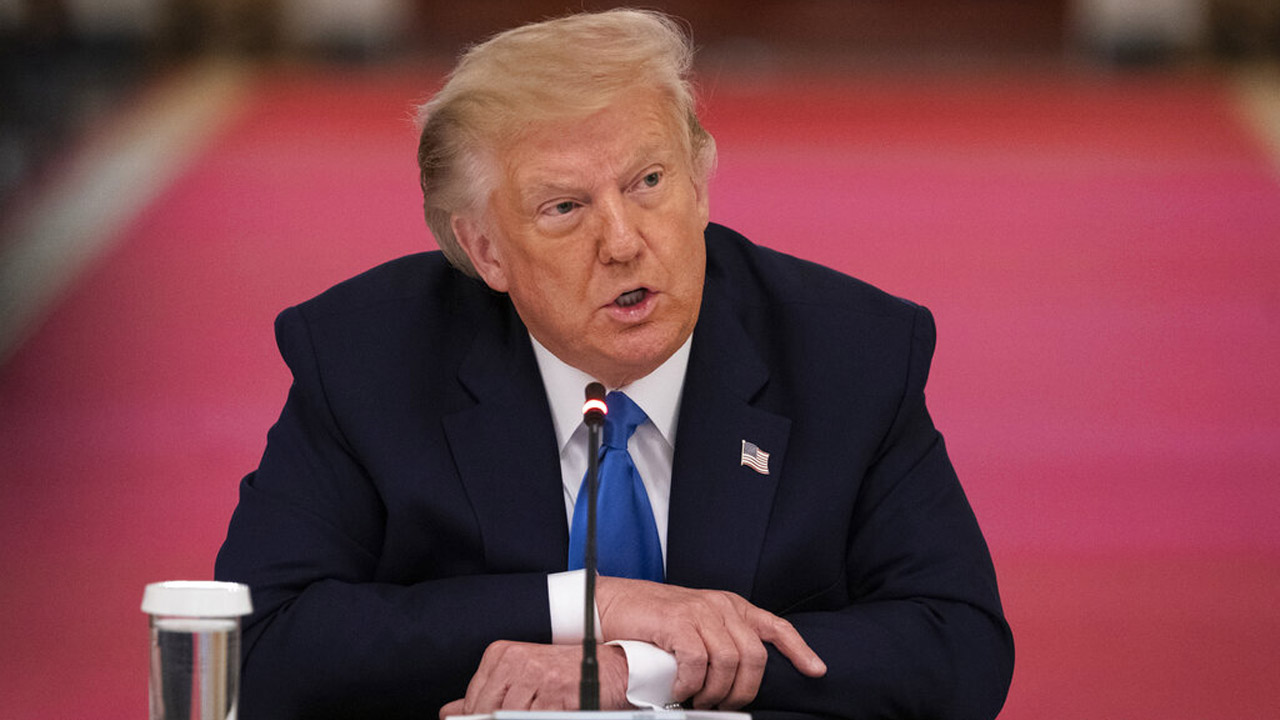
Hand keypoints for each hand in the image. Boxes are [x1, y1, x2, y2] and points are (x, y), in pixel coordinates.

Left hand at [439, 641, 629, 717]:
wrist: (609, 667)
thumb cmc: (563, 674)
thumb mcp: (520, 678)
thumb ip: (485, 694)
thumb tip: (449, 712)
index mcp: (502, 654)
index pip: (474, 698)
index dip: (476, 718)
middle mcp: (516, 660)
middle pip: (489, 710)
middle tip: (509, 719)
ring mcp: (537, 675)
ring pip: (511, 716)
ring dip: (518, 719)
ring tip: (531, 713)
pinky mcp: (556, 692)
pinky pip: (536, 718)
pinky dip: (536, 719)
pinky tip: (544, 713)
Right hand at [595, 577, 825, 709]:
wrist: (615, 604)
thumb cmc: (655, 621)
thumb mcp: (698, 625)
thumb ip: (721, 639)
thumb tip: (741, 677)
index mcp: (731, 606)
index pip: (776, 626)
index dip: (799, 650)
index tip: (815, 671)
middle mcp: (721, 606)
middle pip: (754, 656)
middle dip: (743, 690)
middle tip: (722, 705)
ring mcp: (700, 611)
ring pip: (729, 662)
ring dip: (715, 691)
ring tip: (698, 699)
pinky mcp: (678, 621)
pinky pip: (698, 662)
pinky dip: (691, 684)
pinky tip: (679, 688)